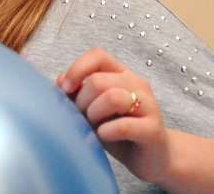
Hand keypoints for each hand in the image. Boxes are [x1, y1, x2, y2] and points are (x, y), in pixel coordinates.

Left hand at [57, 47, 169, 182]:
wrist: (151, 158)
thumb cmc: (117, 131)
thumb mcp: (92, 109)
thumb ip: (78, 93)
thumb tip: (60, 79)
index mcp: (121, 74)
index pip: (98, 55)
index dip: (77, 69)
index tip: (66, 89)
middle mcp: (137, 85)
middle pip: (99, 81)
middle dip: (82, 101)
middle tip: (84, 117)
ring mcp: (149, 106)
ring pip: (112, 98)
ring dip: (94, 115)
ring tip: (96, 126)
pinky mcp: (153, 129)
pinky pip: (123, 126)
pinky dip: (106, 132)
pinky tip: (105, 136)